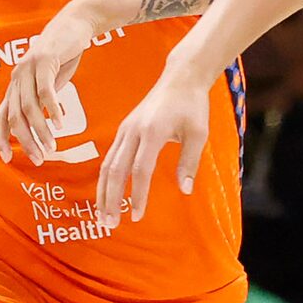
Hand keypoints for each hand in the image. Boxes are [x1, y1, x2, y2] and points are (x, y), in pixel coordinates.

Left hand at [0, 14, 87, 165]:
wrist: (75, 23)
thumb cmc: (63, 55)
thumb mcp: (49, 82)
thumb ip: (43, 102)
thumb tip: (42, 126)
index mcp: (16, 85)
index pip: (2, 117)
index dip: (1, 139)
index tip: (7, 159)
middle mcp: (17, 78)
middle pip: (15, 118)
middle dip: (26, 142)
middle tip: (40, 158)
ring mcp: (28, 68)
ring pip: (30, 107)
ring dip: (41, 130)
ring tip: (52, 145)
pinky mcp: (44, 60)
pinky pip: (45, 90)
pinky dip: (52, 109)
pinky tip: (60, 122)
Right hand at [98, 64, 211, 223]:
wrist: (181, 78)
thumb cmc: (193, 106)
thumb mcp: (198, 133)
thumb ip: (189, 162)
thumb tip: (185, 190)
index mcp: (152, 132)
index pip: (140, 170)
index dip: (137, 195)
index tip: (137, 215)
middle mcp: (133, 131)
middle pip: (115, 170)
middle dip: (111, 199)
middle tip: (110, 224)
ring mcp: (125, 129)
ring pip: (107, 164)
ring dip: (103, 191)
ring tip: (103, 215)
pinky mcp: (124, 129)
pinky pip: (110, 157)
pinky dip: (106, 178)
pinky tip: (107, 193)